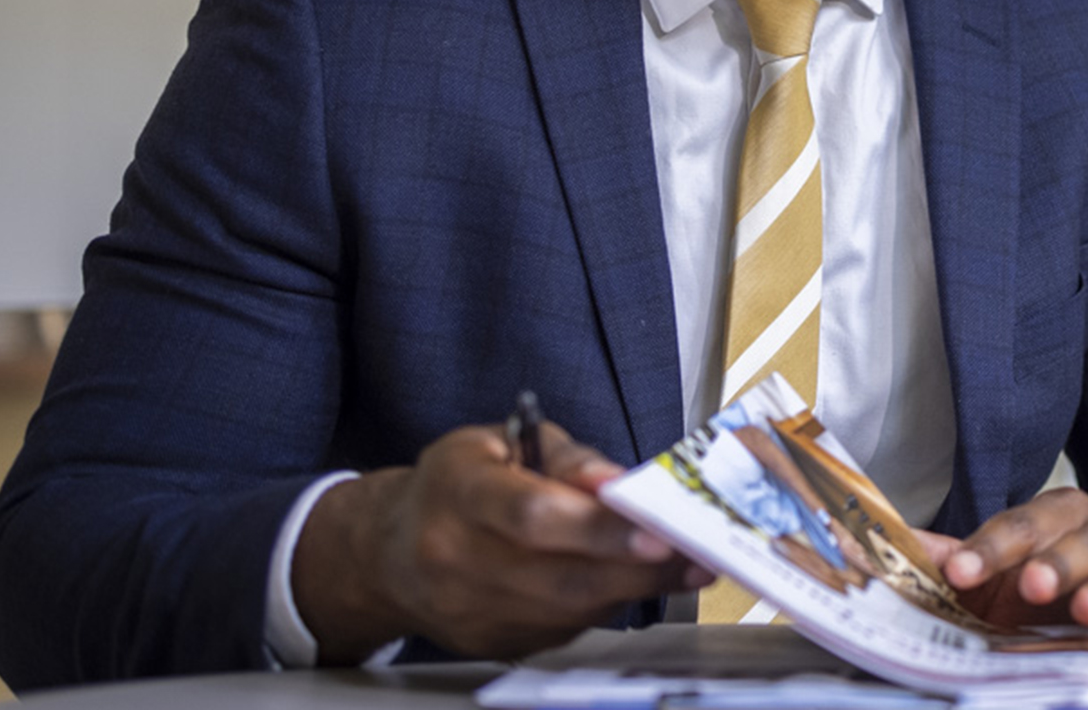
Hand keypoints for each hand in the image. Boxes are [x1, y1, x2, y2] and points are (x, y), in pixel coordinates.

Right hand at [291, 420, 710, 662]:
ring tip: (685, 563)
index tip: (656, 530)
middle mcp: (459, 559)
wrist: (388, 553)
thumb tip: (621, 483)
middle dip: (640, 566)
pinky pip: (566, 628)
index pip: (533, 515)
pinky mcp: (495, 644)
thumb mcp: (501, 442)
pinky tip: (630, 580)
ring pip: (572, 609)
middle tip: (698, 551)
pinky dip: (607, 603)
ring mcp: (474, 612)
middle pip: (563, 575)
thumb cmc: (456, 486)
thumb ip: (568, 459)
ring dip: (637, 587)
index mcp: (459, 494)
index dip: (598, 527)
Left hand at [917, 487, 1087, 678]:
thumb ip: (960, 558)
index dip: (991, 547)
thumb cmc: (1067, 586)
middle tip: (1031, 584)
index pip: (1025, 524)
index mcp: (1062, 518)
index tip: (959, 572)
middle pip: (1083, 541)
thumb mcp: (1011, 569)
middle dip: (1057, 562)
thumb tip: (891, 548)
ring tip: (1086, 610)